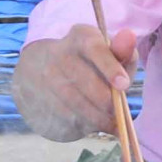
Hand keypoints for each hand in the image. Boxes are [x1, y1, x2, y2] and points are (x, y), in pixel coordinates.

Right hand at [11, 22, 137, 139]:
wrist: (43, 69)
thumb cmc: (90, 64)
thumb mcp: (110, 55)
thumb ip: (122, 51)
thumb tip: (129, 36)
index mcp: (80, 36)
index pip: (94, 48)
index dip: (110, 67)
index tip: (124, 86)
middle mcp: (57, 52)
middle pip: (84, 80)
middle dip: (105, 100)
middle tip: (120, 114)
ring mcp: (41, 75)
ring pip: (71, 101)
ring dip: (94, 117)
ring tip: (110, 125)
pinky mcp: (32, 96)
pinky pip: (58, 115)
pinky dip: (79, 124)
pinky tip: (91, 126)